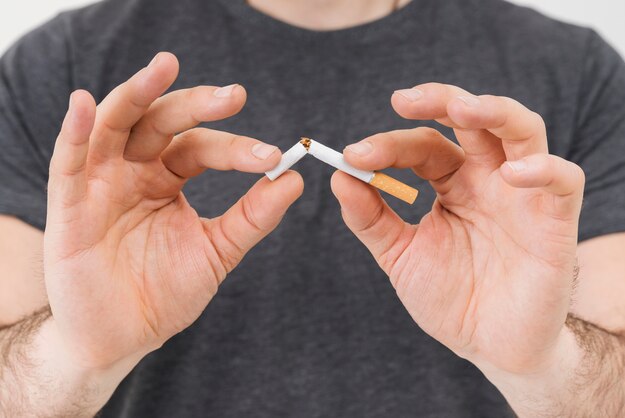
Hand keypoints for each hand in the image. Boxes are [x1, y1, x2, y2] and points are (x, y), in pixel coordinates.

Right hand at [44, 52, 302, 369]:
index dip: (235, 148)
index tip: (271, 156)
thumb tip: (293, 179)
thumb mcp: (218, 251)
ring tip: (165, 66)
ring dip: (138, 93)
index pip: (201, 148)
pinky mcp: (69, 206)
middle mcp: (135, 171)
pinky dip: (74, 132)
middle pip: (162, 122)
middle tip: (234, 95)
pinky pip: (67, 162)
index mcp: (168, 179)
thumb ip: (252, 216)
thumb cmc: (166, 291)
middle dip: (195, 104)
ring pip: (116, 125)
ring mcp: (101, 184)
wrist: (124, 336)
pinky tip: (86, 105)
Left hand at [331, 83, 583, 375]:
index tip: (354, 156)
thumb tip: (338, 176)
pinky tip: (511, 174)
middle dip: (441, 102)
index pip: (424, 146)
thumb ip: (371, 218)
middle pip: (473, 120)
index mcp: (452, 183)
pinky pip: (562, 180)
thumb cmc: (449, 298)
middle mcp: (488, 179)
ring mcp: (523, 194)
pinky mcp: (554, 220)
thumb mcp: (401, 255)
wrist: (489, 347)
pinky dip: (542, 168)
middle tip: (403, 100)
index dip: (389, 145)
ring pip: (521, 130)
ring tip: (462, 109)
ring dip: (493, 112)